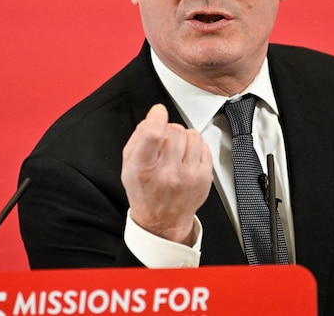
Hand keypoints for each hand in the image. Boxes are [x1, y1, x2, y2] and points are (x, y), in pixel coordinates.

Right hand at [121, 104, 212, 244]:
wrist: (162, 221)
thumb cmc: (144, 193)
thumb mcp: (128, 167)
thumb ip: (137, 139)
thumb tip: (152, 118)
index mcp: (144, 170)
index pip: (154, 135)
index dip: (157, 117)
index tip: (158, 112)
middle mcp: (167, 173)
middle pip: (174, 131)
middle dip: (168, 129)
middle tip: (164, 141)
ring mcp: (189, 176)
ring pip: (192, 135)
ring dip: (183, 137)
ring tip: (176, 149)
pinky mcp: (204, 178)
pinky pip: (204, 146)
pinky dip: (195, 147)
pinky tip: (187, 157)